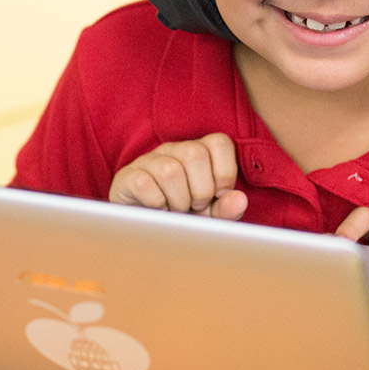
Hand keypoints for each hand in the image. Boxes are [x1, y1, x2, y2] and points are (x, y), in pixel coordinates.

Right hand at [108, 132, 246, 219]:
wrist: (144, 227)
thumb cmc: (182, 214)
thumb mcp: (209, 213)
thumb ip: (226, 208)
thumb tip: (240, 201)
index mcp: (198, 151)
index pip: (219, 142)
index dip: (225, 172)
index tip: (219, 195)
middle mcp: (174, 149)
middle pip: (195, 154)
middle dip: (202, 190)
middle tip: (196, 206)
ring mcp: (149, 160)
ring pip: (171, 170)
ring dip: (179, 200)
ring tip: (177, 210)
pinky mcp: (128, 176)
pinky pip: (144, 184)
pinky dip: (157, 203)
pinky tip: (159, 209)